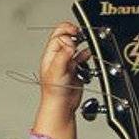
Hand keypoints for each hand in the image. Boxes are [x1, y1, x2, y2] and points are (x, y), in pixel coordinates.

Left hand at [31, 21, 90, 138]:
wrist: (62, 106)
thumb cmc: (54, 92)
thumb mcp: (57, 70)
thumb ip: (63, 55)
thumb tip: (71, 43)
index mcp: (51, 55)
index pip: (58, 36)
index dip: (67, 34)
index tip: (74, 36)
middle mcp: (58, 56)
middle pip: (65, 37)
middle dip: (73, 33)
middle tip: (80, 35)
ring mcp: (67, 62)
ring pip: (74, 46)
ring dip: (80, 43)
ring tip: (85, 43)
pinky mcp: (75, 69)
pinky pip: (81, 57)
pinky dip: (86, 54)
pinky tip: (88, 54)